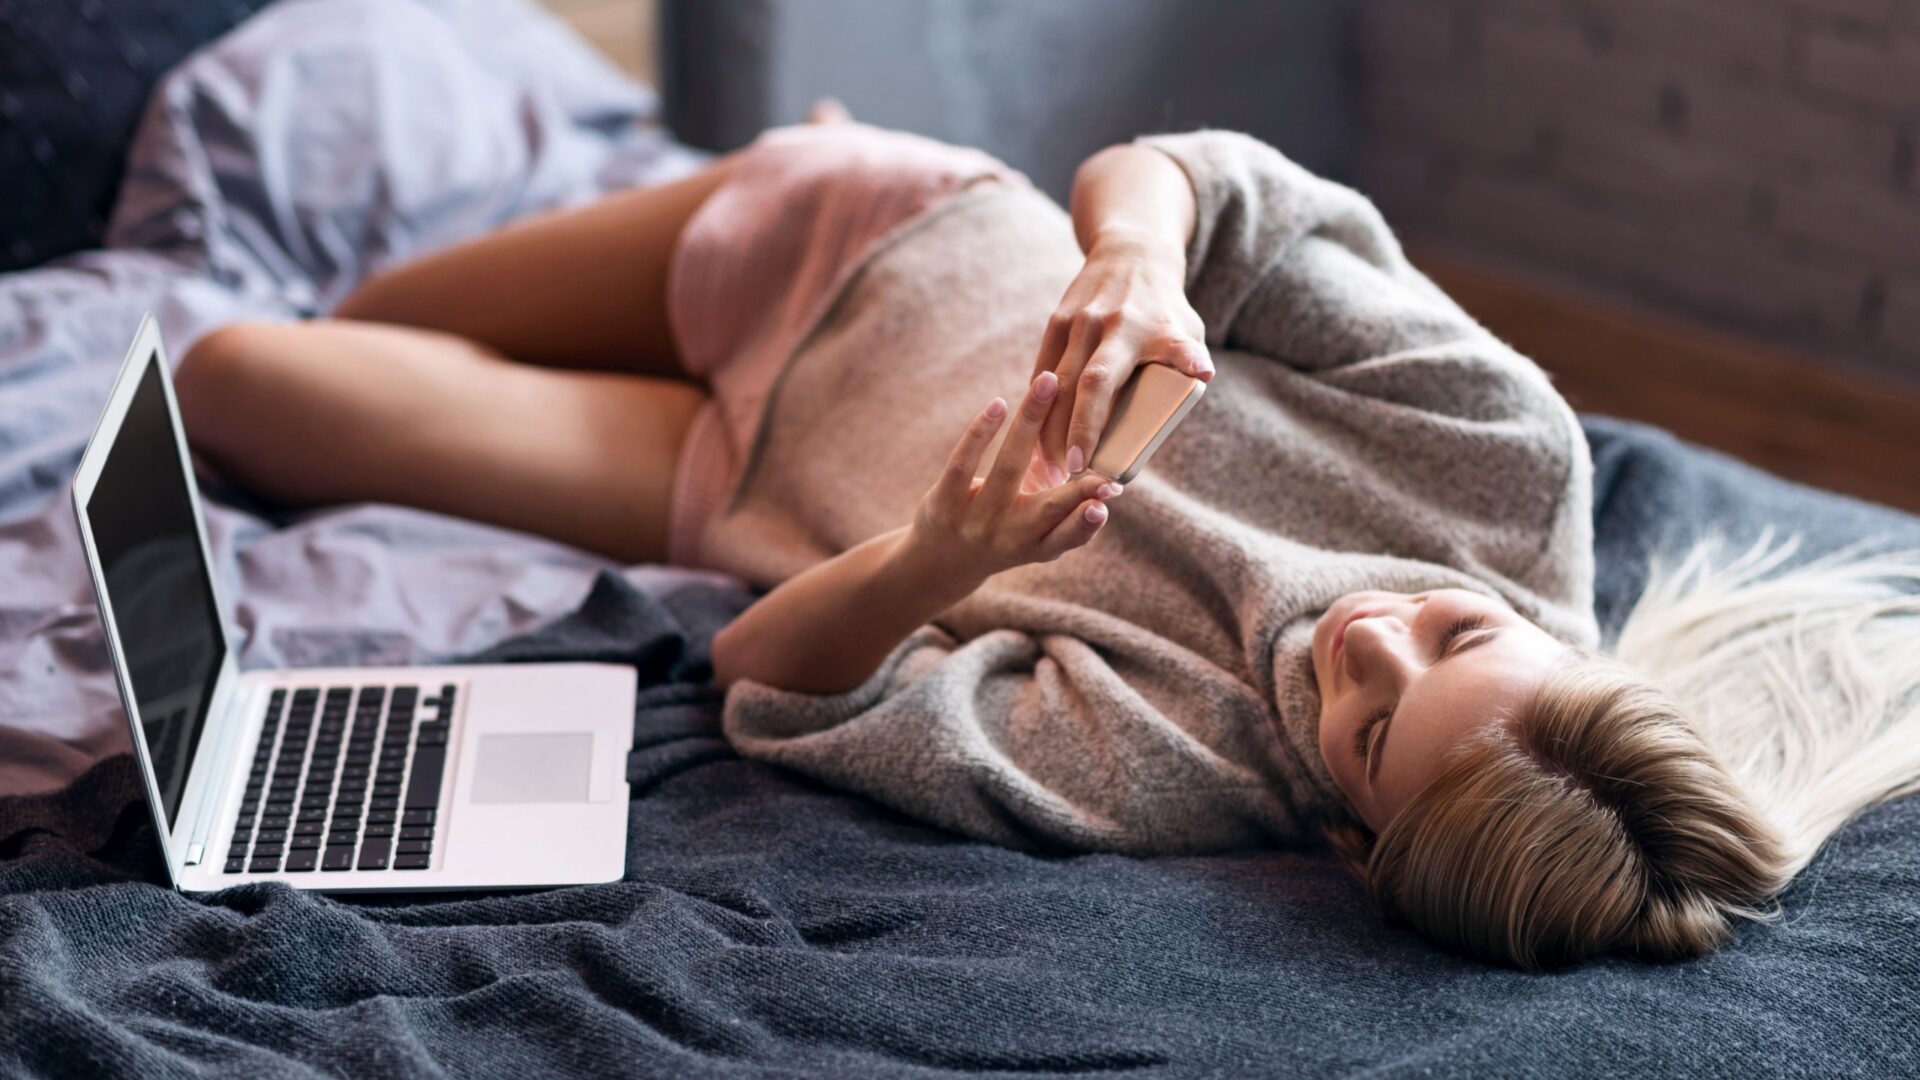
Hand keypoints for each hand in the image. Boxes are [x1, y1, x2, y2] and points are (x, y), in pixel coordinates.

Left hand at [910, 370, 1123, 584]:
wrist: (941, 560)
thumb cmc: (1003, 529)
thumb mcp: (1035, 525)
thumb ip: (1064, 498)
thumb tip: (1100, 448)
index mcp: (1039, 544)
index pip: (1068, 535)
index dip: (1088, 522)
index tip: (1109, 500)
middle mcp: (1010, 536)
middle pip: (1047, 509)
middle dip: (1077, 490)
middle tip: (1100, 464)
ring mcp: (976, 520)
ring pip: (1008, 467)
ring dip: (1030, 421)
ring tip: (1048, 382)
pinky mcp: (943, 503)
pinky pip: (963, 462)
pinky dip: (982, 431)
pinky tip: (998, 403)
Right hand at [1031, 227, 1212, 472]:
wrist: (1131, 254)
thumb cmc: (1166, 308)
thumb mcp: (1189, 328)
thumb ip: (1190, 355)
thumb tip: (1202, 377)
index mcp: (1142, 332)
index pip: (1110, 381)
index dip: (1096, 421)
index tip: (1091, 461)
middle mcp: (1106, 325)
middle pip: (1080, 387)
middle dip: (1070, 434)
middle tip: (1068, 476)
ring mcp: (1077, 321)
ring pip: (1055, 385)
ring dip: (1049, 428)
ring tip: (1051, 468)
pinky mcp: (1057, 321)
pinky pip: (1043, 372)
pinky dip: (1040, 406)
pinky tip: (1038, 436)